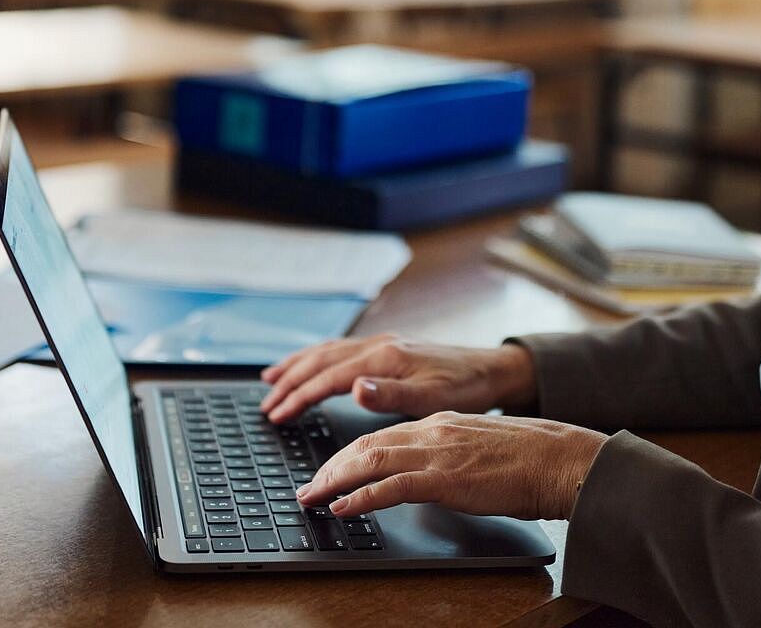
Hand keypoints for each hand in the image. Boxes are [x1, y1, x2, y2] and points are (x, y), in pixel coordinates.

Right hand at [257, 335, 535, 423]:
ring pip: (328, 351)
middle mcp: (380, 346)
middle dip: (289, 382)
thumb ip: (393, 395)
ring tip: (272, 379)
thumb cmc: (468, 389)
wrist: (495, 371)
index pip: (328, 378)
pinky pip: (341, 351)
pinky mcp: (389, 349)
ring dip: (297, 365)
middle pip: (321, 361)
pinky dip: (318, 359)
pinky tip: (313, 366)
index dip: (299, 397)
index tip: (277, 415)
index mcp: (386, 358)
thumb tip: (354, 388)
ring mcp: (383, 345)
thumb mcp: (434, 398)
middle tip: (265, 404)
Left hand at [296, 412, 608, 519]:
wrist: (561, 458)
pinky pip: (391, 486)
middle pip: (366, 444)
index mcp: (441, 421)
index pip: (381, 435)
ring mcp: (438, 452)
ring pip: (370, 460)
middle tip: (308, 488)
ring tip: (313, 498)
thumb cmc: (530, 458)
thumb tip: (431, 473)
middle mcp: (433, 430)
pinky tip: (343, 508)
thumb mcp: (479, 446)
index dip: (348, 454)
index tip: (328, 472)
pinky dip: (361, 497)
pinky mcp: (446, 478)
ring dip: (334, 481)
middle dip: (330, 467)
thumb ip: (450, 452)